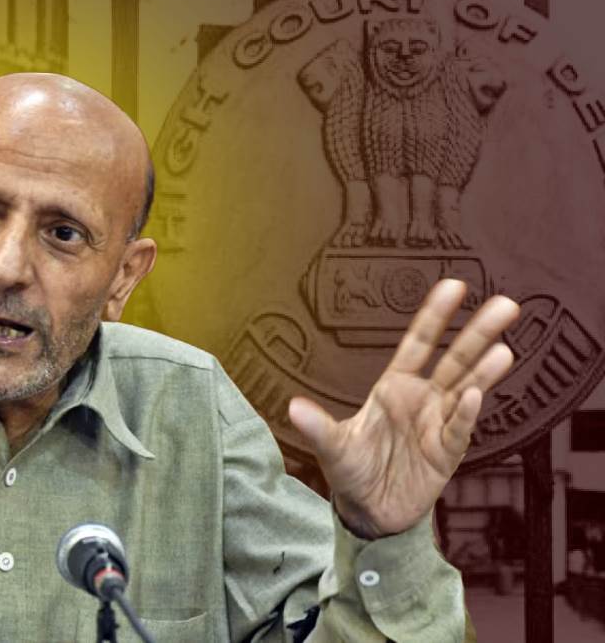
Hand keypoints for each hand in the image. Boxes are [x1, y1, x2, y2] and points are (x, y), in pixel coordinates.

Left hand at [287, 279, 519, 538]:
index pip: (418, 343)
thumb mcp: (332, 447)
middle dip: (478, 332)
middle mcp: (421, 400)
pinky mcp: (446, 453)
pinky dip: (466, 414)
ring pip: (466, 390)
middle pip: (455, 359)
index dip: (435, 316)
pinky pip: (459, 429)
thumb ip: (317, 427)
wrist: (369, 512)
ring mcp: (437, 425)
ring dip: (485, 370)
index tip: (454, 286)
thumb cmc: (352, 471)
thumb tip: (292, 407)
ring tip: (504, 349)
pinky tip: (475, 395)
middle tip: (506, 304)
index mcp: (394, 388)